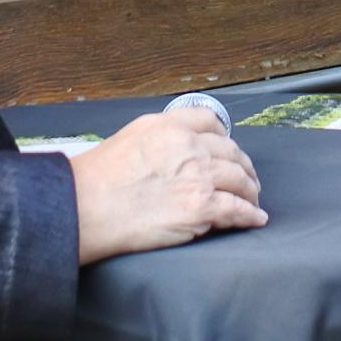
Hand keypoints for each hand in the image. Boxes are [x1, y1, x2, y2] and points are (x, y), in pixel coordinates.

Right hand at [67, 108, 266, 264]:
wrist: (85, 207)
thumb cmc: (95, 180)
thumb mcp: (128, 138)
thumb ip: (158, 140)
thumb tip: (173, 154)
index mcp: (168, 126)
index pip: (209, 122)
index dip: (224, 136)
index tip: (228, 147)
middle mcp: (189, 146)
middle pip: (231, 152)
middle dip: (242, 166)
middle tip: (246, 177)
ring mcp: (198, 176)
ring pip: (240, 180)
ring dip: (250, 190)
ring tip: (252, 199)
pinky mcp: (202, 207)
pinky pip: (238, 210)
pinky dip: (250, 215)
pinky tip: (255, 219)